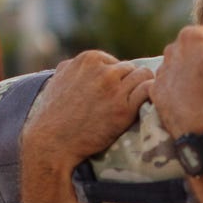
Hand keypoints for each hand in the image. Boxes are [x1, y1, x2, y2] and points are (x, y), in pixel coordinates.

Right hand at [22, 51, 154, 167]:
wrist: (52, 143)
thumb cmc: (53, 114)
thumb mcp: (58, 79)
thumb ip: (73, 66)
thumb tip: (88, 65)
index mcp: (89, 59)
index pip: (116, 62)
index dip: (116, 80)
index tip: (109, 95)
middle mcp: (103, 70)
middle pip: (131, 69)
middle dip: (127, 85)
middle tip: (121, 103)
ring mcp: (114, 89)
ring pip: (144, 76)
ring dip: (141, 90)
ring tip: (134, 105)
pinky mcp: (123, 109)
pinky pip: (148, 91)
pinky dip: (150, 97)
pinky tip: (144, 106)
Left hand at [151, 26, 202, 136]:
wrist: (202, 128)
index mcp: (192, 36)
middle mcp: (171, 49)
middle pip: (201, 50)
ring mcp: (161, 71)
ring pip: (186, 66)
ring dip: (197, 73)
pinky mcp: (156, 91)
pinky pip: (171, 84)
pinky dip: (181, 88)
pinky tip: (193, 98)